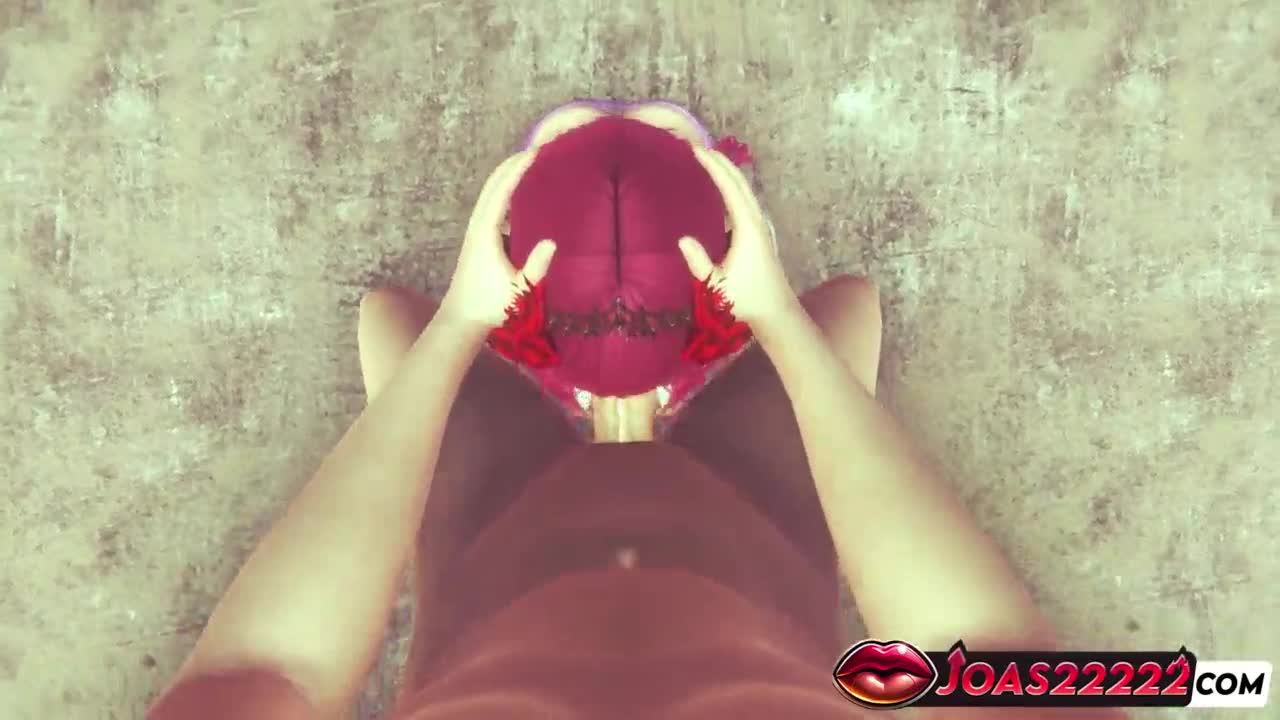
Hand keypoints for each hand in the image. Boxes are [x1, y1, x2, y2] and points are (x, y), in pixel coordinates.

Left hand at [438, 151, 556, 331]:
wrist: (462, 319)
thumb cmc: (491, 307)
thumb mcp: (519, 290)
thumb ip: (535, 268)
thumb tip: (552, 242)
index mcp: (485, 234)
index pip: (501, 193)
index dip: (516, 171)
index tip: (533, 153)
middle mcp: (477, 227)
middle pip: (491, 186)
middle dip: (510, 165)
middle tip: (534, 149)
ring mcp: (475, 232)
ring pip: (489, 195)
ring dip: (506, 177)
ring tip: (527, 164)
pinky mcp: (478, 240)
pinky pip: (491, 206)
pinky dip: (504, 192)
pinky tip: (518, 194)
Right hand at [677, 145, 796, 326]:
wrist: (776, 312)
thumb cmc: (746, 301)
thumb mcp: (716, 286)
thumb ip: (699, 263)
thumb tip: (682, 239)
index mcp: (747, 229)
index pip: (730, 189)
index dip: (714, 167)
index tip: (697, 150)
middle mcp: (757, 222)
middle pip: (741, 183)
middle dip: (721, 162)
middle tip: (699, 147)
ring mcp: (761, 227)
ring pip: (745, 191)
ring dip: (729, 173)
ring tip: (709, 160)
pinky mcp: (760, 234)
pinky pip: (746, 201)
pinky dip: (733, 187)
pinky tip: (723, 189)